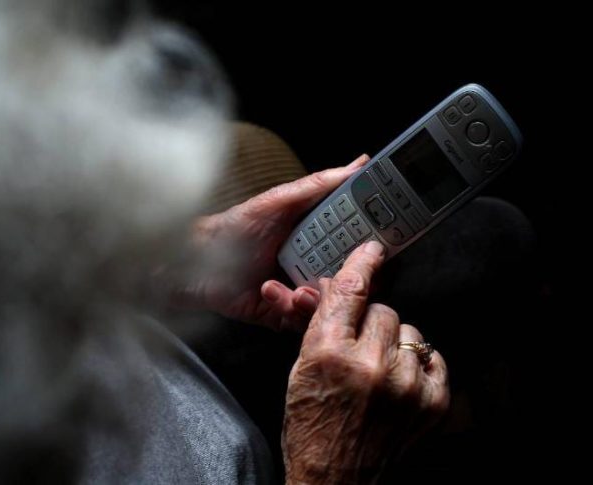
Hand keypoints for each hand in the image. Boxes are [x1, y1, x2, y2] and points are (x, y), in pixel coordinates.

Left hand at [178, 154, 370, 330]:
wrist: (195, 263)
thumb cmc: (234, 228)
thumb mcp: (278, 201)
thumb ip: (319, 185)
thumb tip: (358, 163)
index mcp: (318, 238)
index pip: (357, 244)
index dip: (371, 248)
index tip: (380, 248)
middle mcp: (313, 266)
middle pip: (350, 279)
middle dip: (349, 280)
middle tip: (336, 273)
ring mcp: (298, 292)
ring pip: (331, 304)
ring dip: (317, 296)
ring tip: (299, 287)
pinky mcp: (283, 314)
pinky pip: (303, 321)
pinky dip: (292, 308)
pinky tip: (273, 291)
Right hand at [282, 241, 449, 484]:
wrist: (333, 479)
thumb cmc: (310, 424)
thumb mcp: (300, 368)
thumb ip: (317, 322)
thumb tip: (328, 285)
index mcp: (329, 353)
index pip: (351, 290)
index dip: (362, 264)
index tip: (373, 250)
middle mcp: (370, 366)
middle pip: (383, 309)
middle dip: (369, 322)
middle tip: (358, 346)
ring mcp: (406, 385)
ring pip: (409, 330)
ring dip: (393, 343)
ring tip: (377, 371)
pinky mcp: (432, 403)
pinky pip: (432, 356)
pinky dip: (416, 364)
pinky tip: (398, 381)